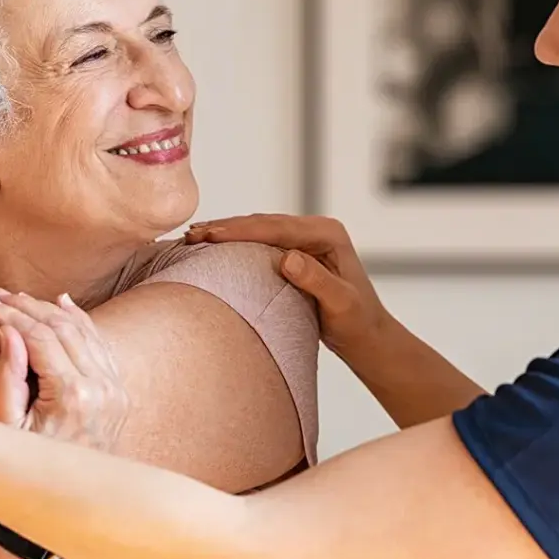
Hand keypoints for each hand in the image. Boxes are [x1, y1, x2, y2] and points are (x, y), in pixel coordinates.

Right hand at [0, 291, 127, 451]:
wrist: (70, 501)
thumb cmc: (29, 467)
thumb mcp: (7, 428)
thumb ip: (7, 378)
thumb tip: (9, 331)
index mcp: (72, 396)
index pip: (40, 338)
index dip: (11, 316)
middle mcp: (101, 388)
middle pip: (63, 328)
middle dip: (28, 307)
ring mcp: (115, 389)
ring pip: (85, 332)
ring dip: (52, 310)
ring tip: (20, 298)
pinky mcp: (120, 392)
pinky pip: (100, 346)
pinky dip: (81, 323)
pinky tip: (62, 304)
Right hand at [185, 214, 389, 359]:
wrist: (366, 335)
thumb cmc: (357, 323)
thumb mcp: (341, 305)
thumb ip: (317, 281)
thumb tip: (287, 258)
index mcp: (328, 234)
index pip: (277, 227)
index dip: (241, 230)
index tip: (210, 235)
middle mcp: (317, 230)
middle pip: (264, 223)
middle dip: (226, 227)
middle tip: (192, 233)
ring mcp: (306, 239)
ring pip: (260, 229)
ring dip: (228, 232)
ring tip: (194, 236)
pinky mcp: (297, 252)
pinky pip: (262, 242)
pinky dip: (237, 243)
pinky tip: (214, 247)